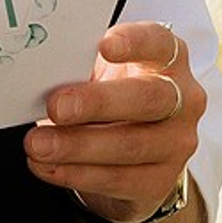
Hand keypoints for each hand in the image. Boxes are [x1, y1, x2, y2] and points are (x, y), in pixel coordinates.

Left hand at [26, 20, 202, 222]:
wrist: (133, 149)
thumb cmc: (113, 93)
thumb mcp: (103, 69)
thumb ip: (83, 64)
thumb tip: (42, 67)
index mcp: (168, 57)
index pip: (159, 42)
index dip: (134, 42)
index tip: (103, 46)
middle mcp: (182, 98)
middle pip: (147, 98)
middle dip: (97, 103)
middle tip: (56, 106)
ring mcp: (176, 142)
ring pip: (130, 144)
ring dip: (77, 146)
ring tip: (39, 144)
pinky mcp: (160, 180)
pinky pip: (118, 180)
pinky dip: (78, 174)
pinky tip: (49, 166)